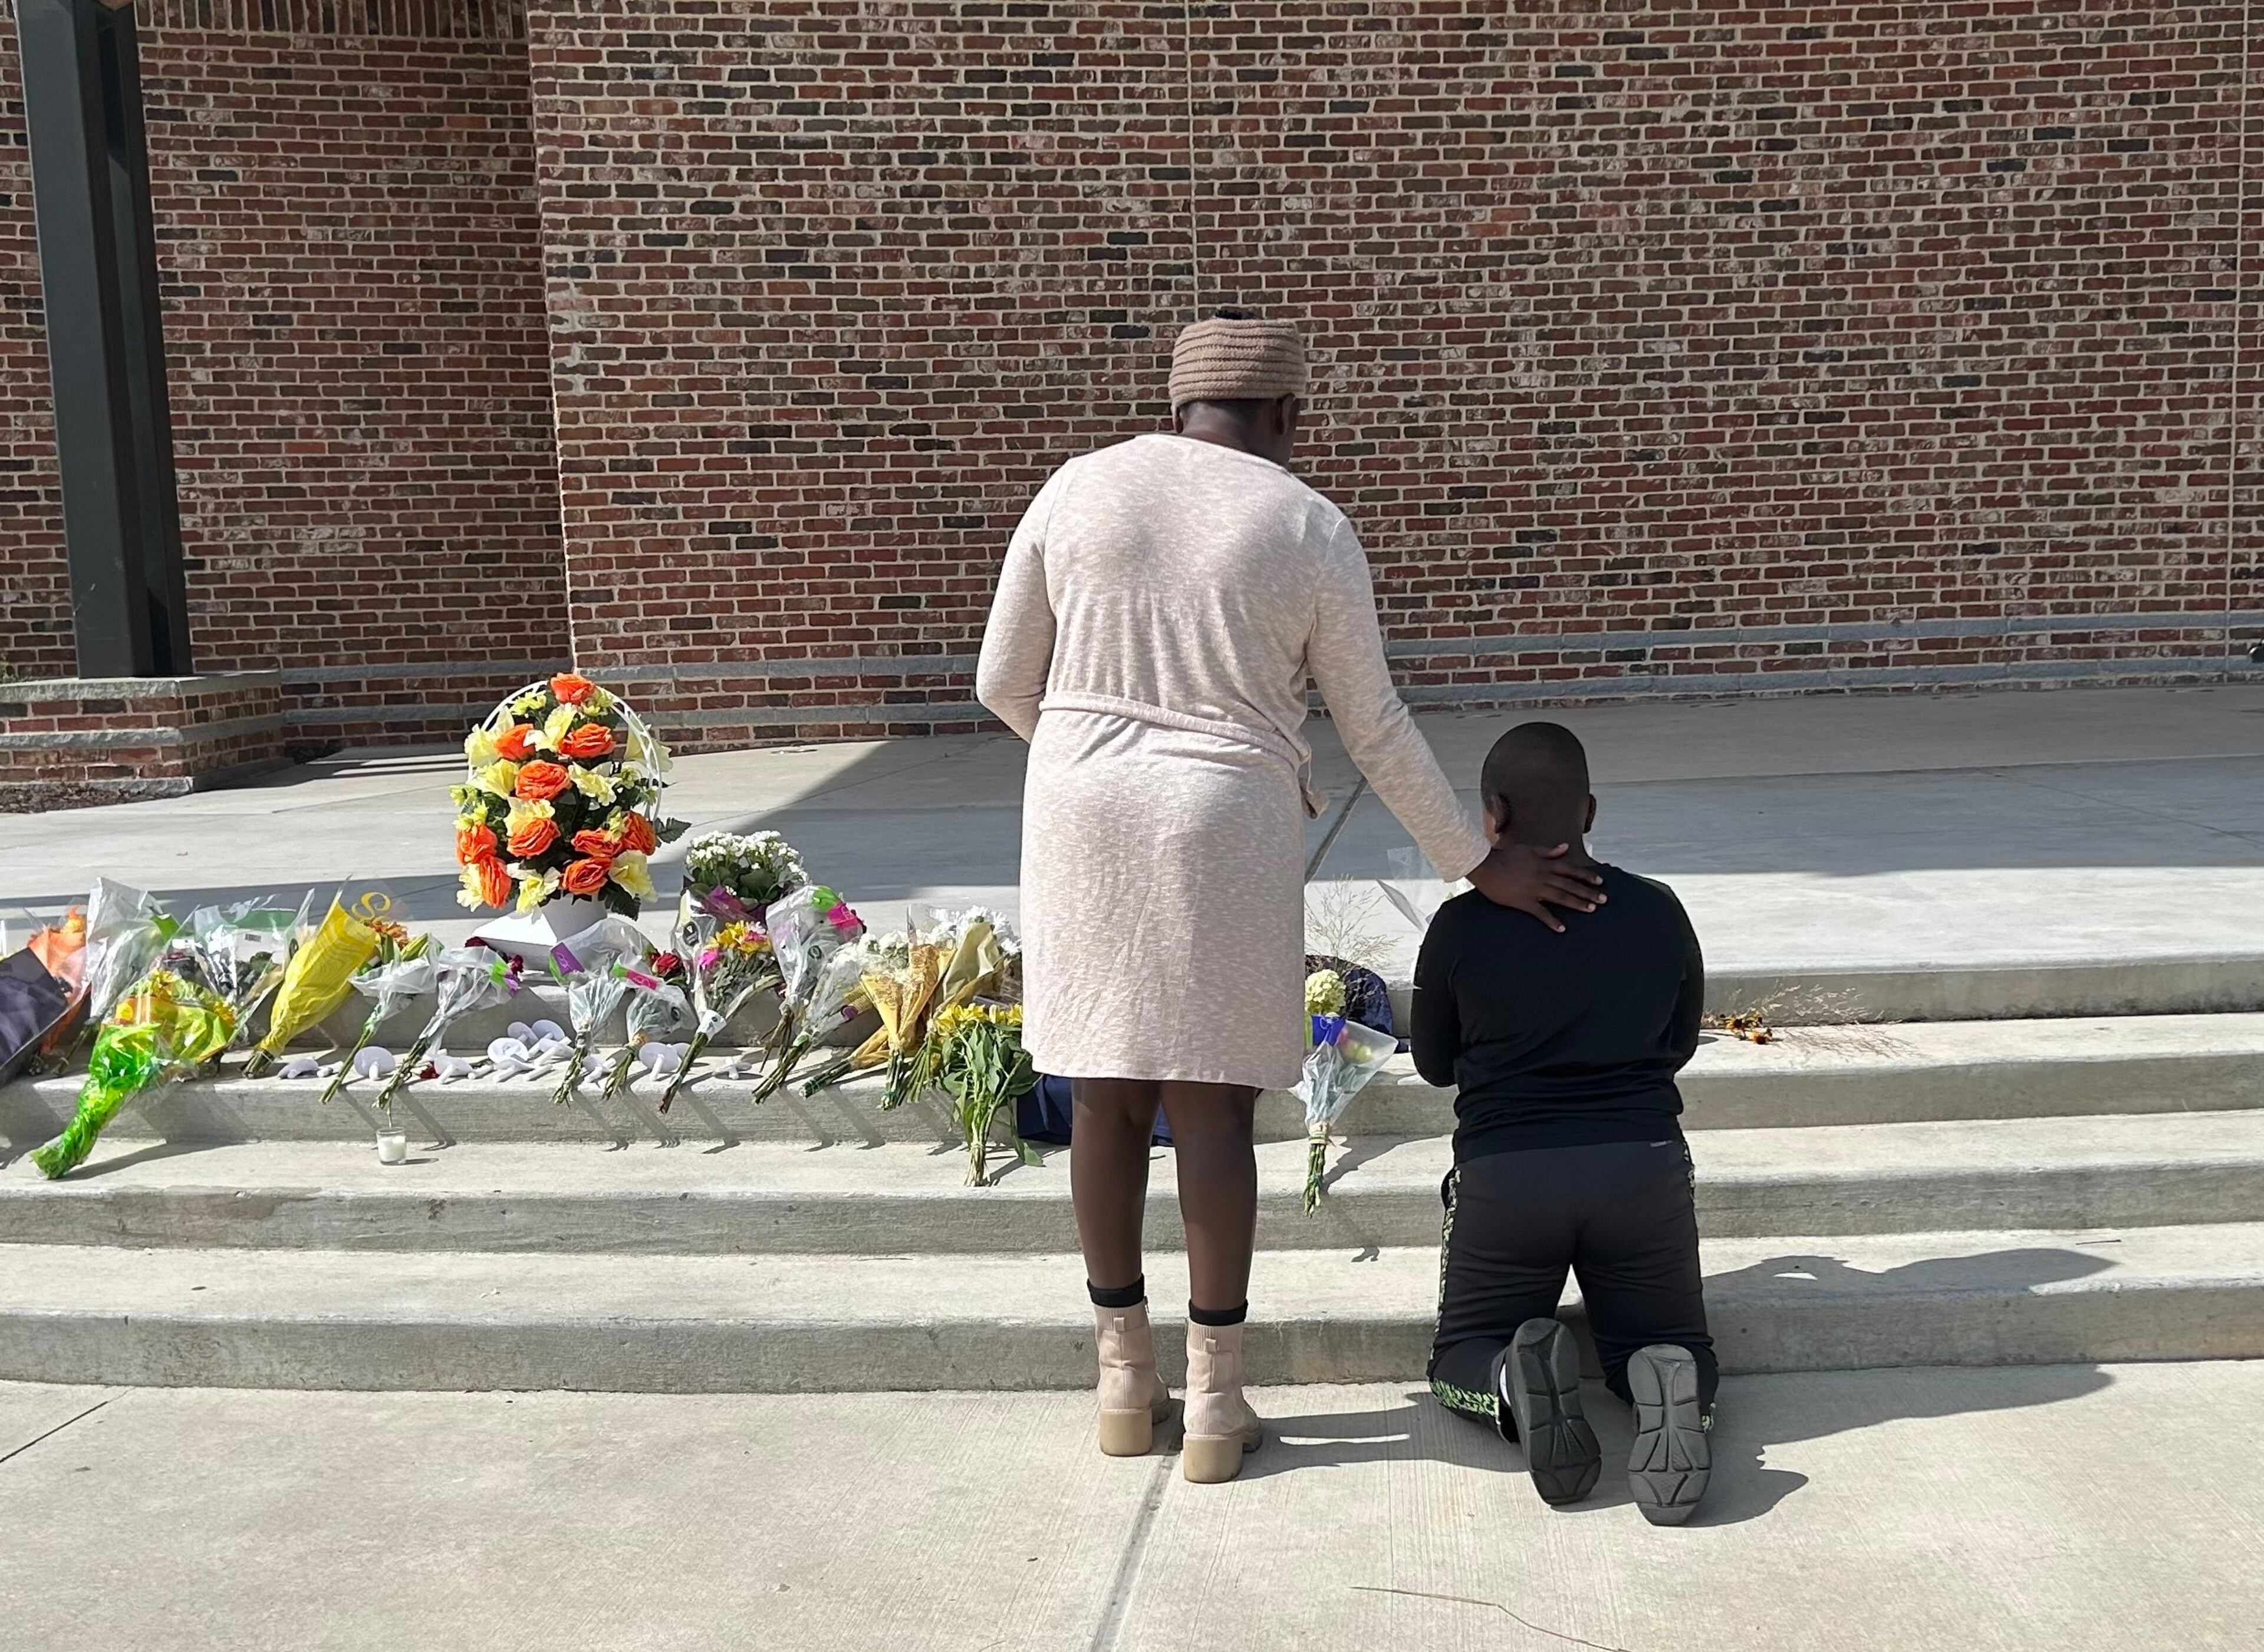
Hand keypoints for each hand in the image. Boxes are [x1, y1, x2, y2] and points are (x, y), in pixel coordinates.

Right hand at [1465, 841, 1604, 932]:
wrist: (1485, 866)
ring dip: (1577, 904)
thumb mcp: (1528, 849)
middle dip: (1588, 892)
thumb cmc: (1505, 856)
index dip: (1586, 875)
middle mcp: (1543, 876)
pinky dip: (1552, 921)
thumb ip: (1548, 851)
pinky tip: (1562, 928)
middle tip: (1603, 900)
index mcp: (1544, 864)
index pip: (1570, 869)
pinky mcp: (1524, 901)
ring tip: (1591, 910)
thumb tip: (1565, 847)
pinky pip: (1540, 912)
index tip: (1600, 881)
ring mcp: (1534, 889)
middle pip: (1570, 885)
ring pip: (1560, 897)